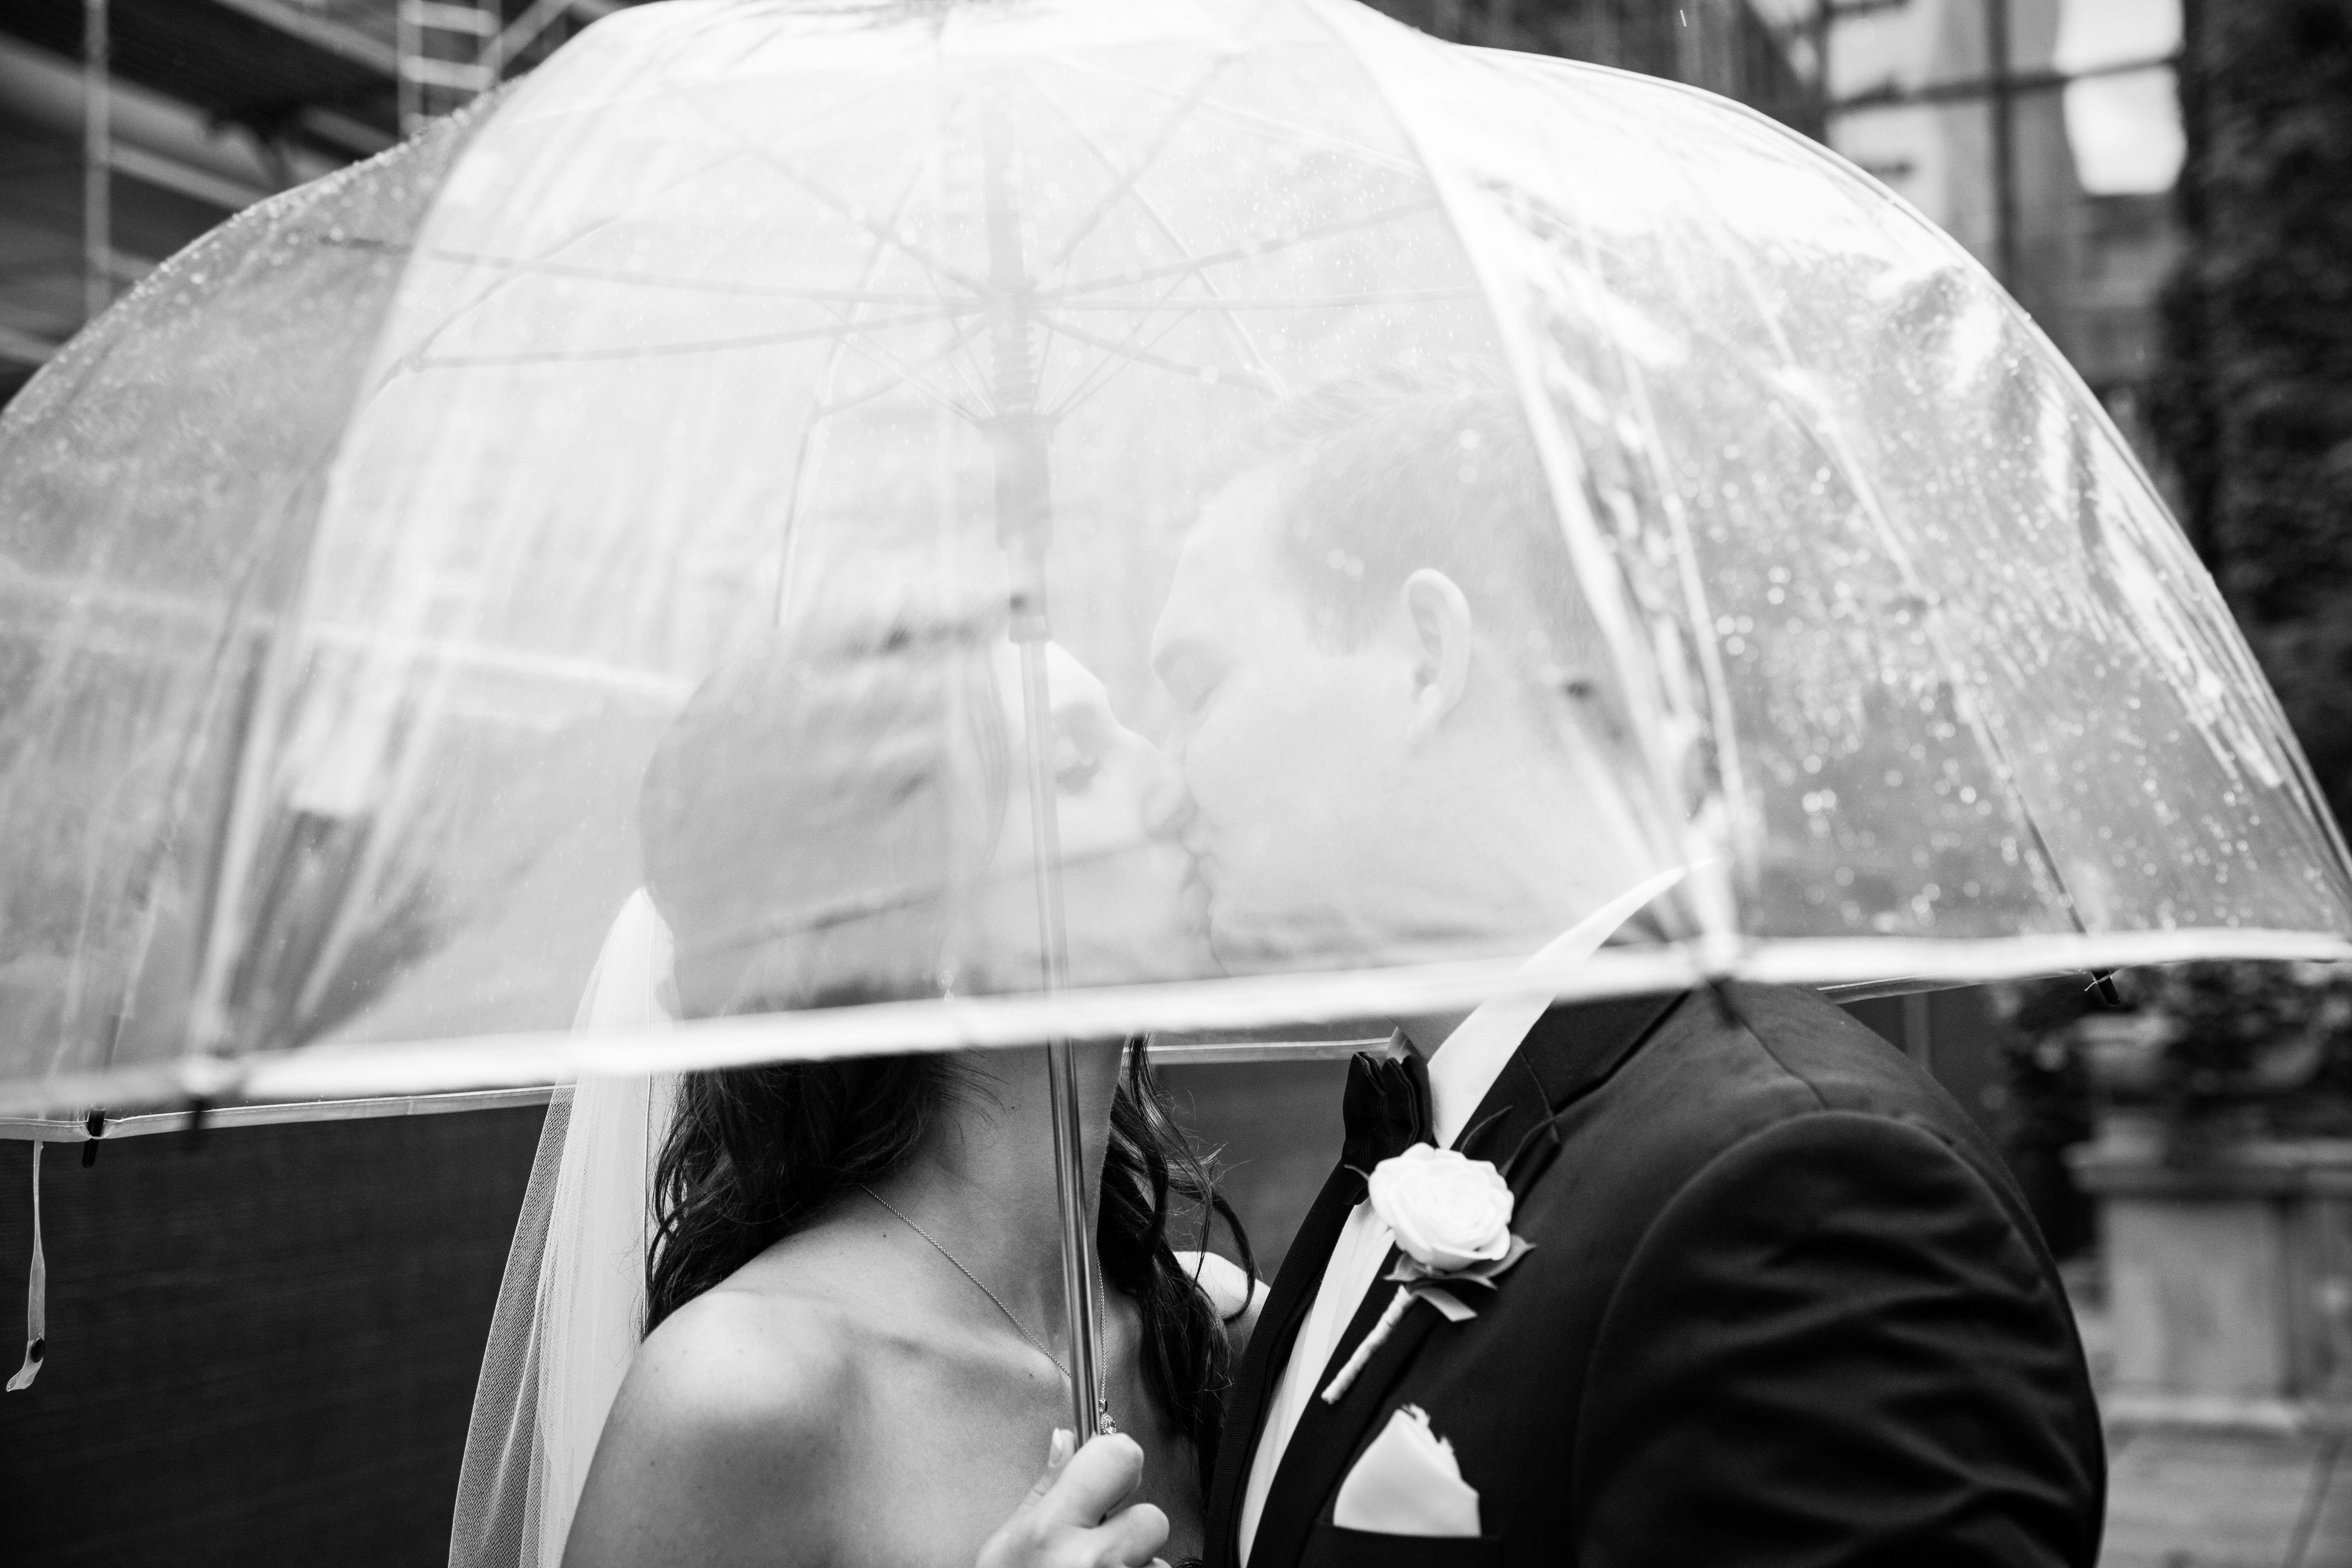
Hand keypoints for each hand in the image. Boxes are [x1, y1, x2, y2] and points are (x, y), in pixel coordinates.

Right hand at [977, 1429, 1170, 1567]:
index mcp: (1050, 1531)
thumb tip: (1065, 1441)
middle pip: (1153, 1518)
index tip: (1107, 1478)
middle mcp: (1090, 1562)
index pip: (1119, 1457)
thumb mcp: (1006, 1549)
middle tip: (1098, 1550)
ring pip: (1157, 1566)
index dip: (1117, 1464)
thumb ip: (1044, 1493)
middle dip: (1131, 1533)